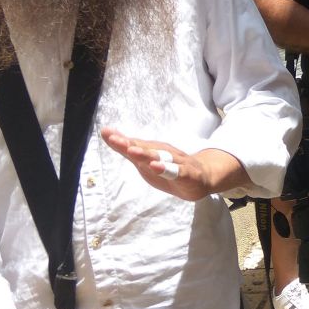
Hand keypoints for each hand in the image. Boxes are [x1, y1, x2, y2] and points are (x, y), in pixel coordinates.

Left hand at [100, 129, 238, 200]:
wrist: (203, 176)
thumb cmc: (169, 168)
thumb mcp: (145, 159)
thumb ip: (127, 147)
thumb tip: (105, 132)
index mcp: (153, 151)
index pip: (135, 145)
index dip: (121, 141)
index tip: (107, 134)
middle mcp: (164, 153)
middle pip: (146, 149)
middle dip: (131, 145)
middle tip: (117, 140)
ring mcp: (176, 163)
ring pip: (161, 158)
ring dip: (147, 154)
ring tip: (133, 151)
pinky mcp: (187, 174)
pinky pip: (177, 171)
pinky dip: (167, 169)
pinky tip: (157, 167)